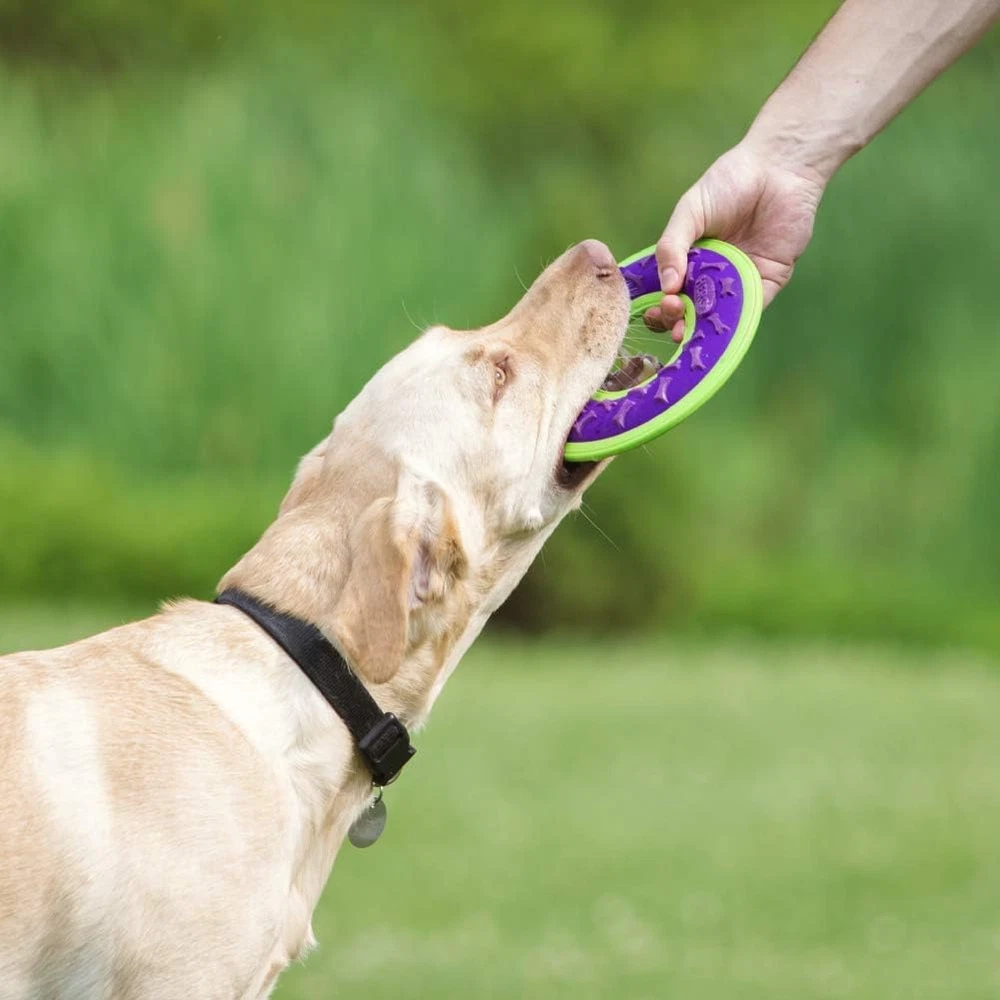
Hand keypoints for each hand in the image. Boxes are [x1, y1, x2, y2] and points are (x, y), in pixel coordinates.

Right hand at [647, 141, 826, 339]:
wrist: (778, 167)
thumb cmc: (730, 182)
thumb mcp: (689, 211)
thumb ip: (672, 246)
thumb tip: (666, 286)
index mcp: (691, 261)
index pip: (671, 293)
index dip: (661, 306)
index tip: (656, 307)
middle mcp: (713, 276)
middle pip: (692, 311)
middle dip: (678, 321)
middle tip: (672, 314)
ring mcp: (740, 281)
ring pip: (719, 315)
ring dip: (702, 328)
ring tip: (687, 329)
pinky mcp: (768, 281)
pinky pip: (750, 308)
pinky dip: (734, 320)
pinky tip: (717, 323)